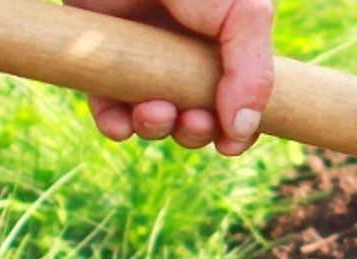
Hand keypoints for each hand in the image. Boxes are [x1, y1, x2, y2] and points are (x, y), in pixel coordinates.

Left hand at [65, 0, 275, 155]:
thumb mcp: (246, 17)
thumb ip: (255, 75)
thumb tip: (240, 134)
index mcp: (225, 54)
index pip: (239, 109)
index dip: (238, 134)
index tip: (231, 142)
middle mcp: (185, 63)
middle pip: (197, 123)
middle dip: (196, 133)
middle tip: (192, 120)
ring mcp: (144, 65)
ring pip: (154, 122)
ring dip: (158, 130)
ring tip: (155, 111)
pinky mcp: (101, 63)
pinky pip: (109, 113)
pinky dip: (117, 126)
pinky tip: (123, 119)